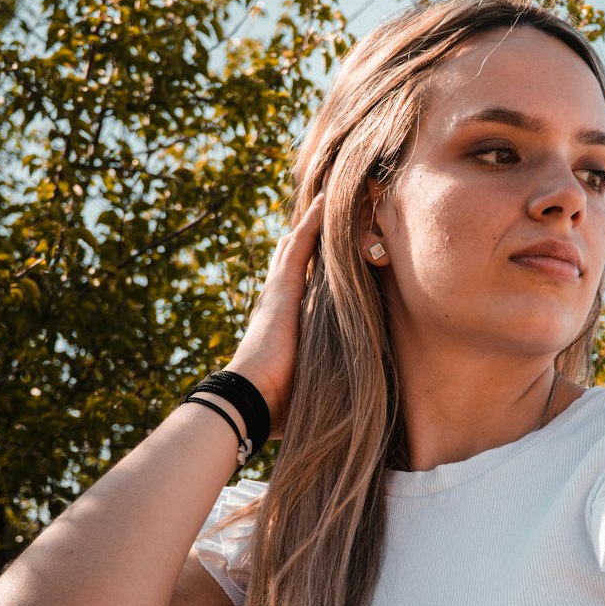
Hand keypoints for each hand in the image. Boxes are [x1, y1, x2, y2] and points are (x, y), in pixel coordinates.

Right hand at [225, 192, 323, 436]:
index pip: (302, 289)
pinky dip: (315, 222)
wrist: (249, 400)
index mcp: (284, 326)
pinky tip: (329, 200)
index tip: (331, 256)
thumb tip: (355, 410)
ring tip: (335, 195)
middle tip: (335, 212)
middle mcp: (278, 303)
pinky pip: (302, 245)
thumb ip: (324, 385)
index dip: (314, 270)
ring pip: (300, 246)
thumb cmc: (276, 406)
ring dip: (318, 223)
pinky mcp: (283, 288)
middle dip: (314, 239)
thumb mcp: (308, 389)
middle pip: (298, 260)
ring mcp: (279, 293)